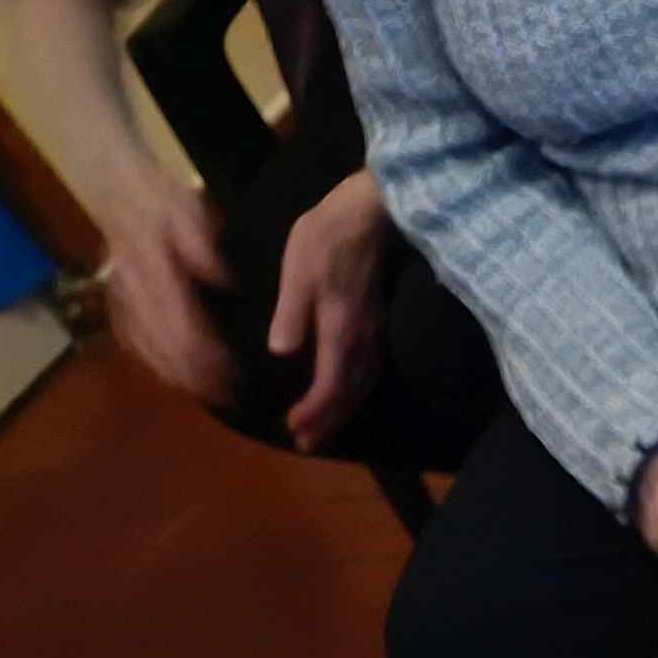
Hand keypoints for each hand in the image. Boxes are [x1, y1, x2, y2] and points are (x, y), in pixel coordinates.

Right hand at [102, 184, 234, 407]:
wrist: (122, 195)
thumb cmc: (167, 206)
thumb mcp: (192, 213)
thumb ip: (203, 246)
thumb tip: (222, 281)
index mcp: (153, 271)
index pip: (181, 327)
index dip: (207, 358)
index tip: (233, 376)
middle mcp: (132, 292)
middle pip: (164, 348)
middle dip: (197, 376)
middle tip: (229, 395)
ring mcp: (119, 300)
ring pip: (146, 350)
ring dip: (177, 376)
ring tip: (210, 394)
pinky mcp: (114, 305)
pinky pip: (132, 343)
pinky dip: (156, 365)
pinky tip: (177, 378)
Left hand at [268, 170, 390, 451]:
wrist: (371, 213)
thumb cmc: (329, 237)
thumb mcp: (299, 271)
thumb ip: (292, 313)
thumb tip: (281, 352)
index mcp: (340, 330)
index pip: (330, 383)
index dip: (314, 410)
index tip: (294, 429)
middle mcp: (362, 340)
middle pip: (349, 393)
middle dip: (328, 420)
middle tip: (307, 443)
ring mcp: (374, 332)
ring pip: (362, 384)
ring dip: (343, 409)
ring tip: (324, 427)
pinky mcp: (377, 322)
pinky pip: (368, 370)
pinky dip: (354, 390)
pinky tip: (345, 390)